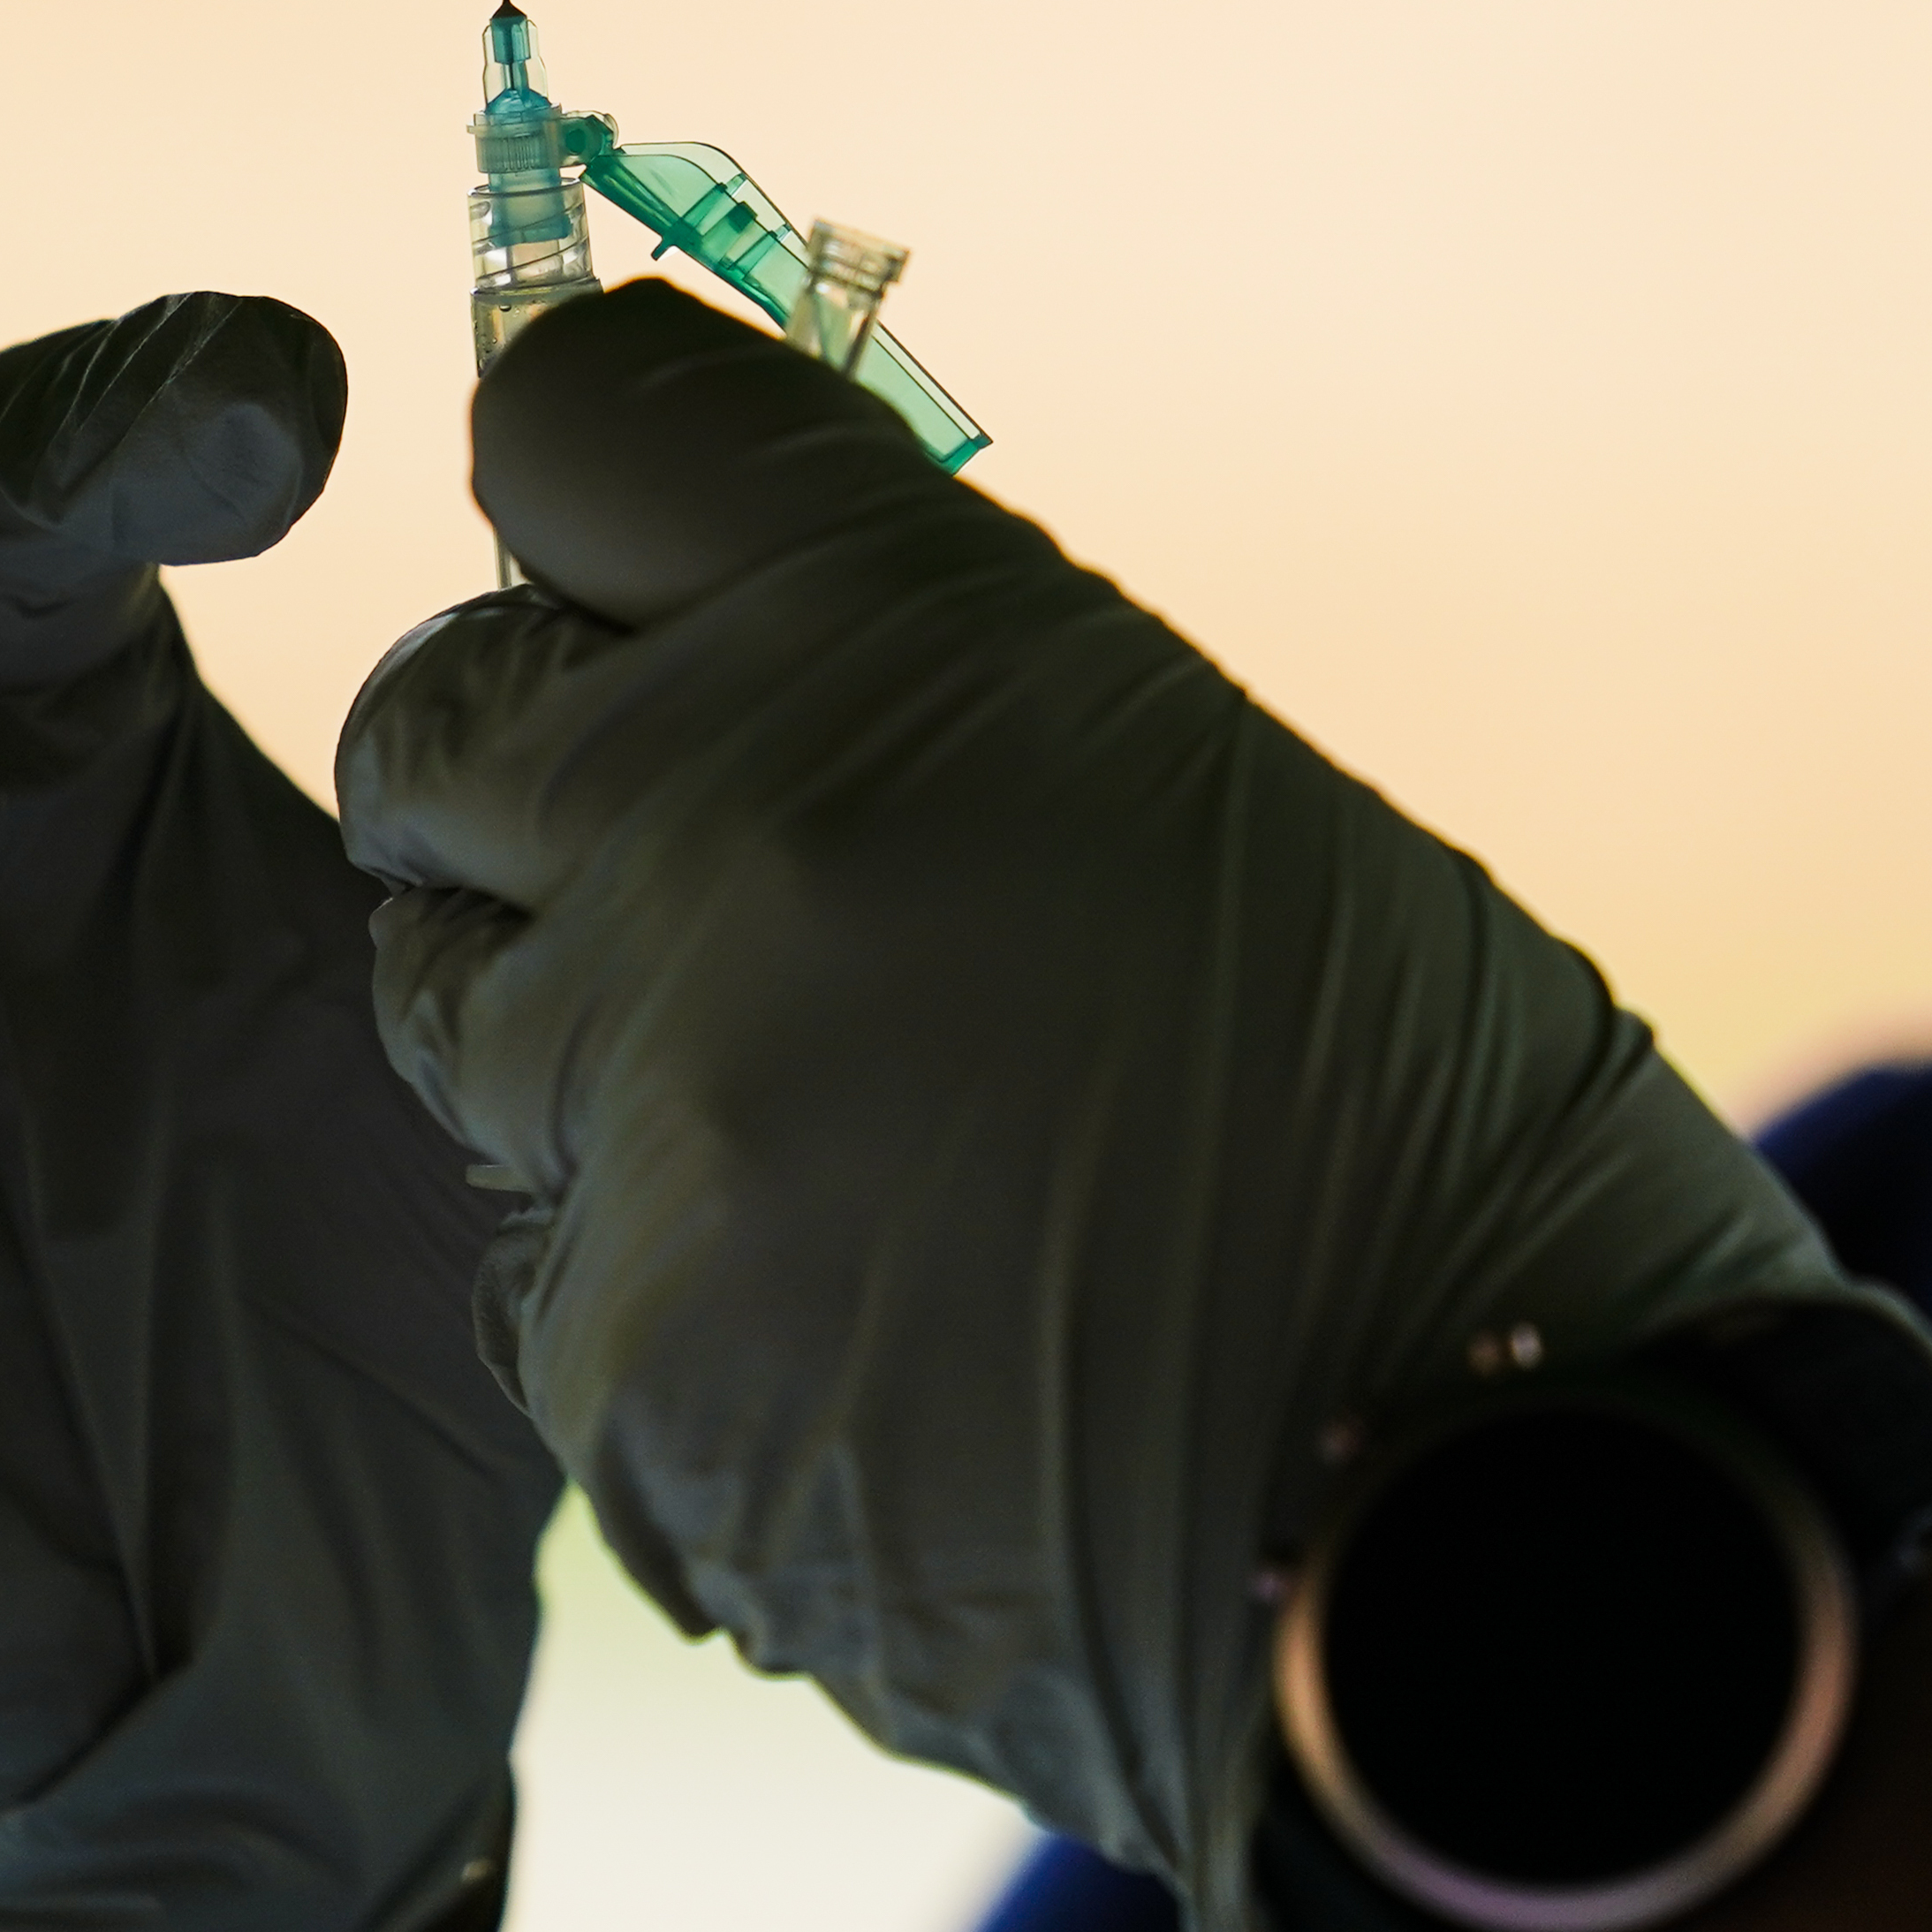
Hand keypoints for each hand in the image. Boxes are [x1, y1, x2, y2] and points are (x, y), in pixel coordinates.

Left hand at [337, 283, 1863, 1931]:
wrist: (1498, 1501)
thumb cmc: (1402, 1121)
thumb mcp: (1172, 774)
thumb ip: (884, 671)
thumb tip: (675, 624)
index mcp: (889, 630)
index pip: (571, 429)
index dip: (599, 515)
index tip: (644, 588)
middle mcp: (717, 830)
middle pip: (433, 722)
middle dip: (529, 782)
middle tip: (691, 870)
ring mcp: (643, 1109)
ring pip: (448, 1003)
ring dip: (586, 1036)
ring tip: (839, 1119)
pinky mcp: (610, 1361)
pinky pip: (538, 1256)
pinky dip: (664, 1279)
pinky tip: (872, 1320)